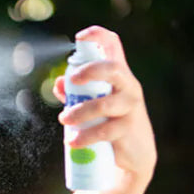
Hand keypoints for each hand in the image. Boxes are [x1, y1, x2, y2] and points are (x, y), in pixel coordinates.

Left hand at [56, 25, 156, 186]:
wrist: (134, 156)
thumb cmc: (112, 126)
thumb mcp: (96, 106)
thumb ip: (77, 95)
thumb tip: (58, 83)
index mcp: (119, 76)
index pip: (113, 46)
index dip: (99, 36)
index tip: (80, 36)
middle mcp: (128, 86)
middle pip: (112, 69)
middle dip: (91, 71)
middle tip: (72, 81)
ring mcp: (130, 107)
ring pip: (104, 103)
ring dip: (80, 111)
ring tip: (63, 119)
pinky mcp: (128, 129)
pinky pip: (104, 131)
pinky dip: (84, 136)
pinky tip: (72, 141)